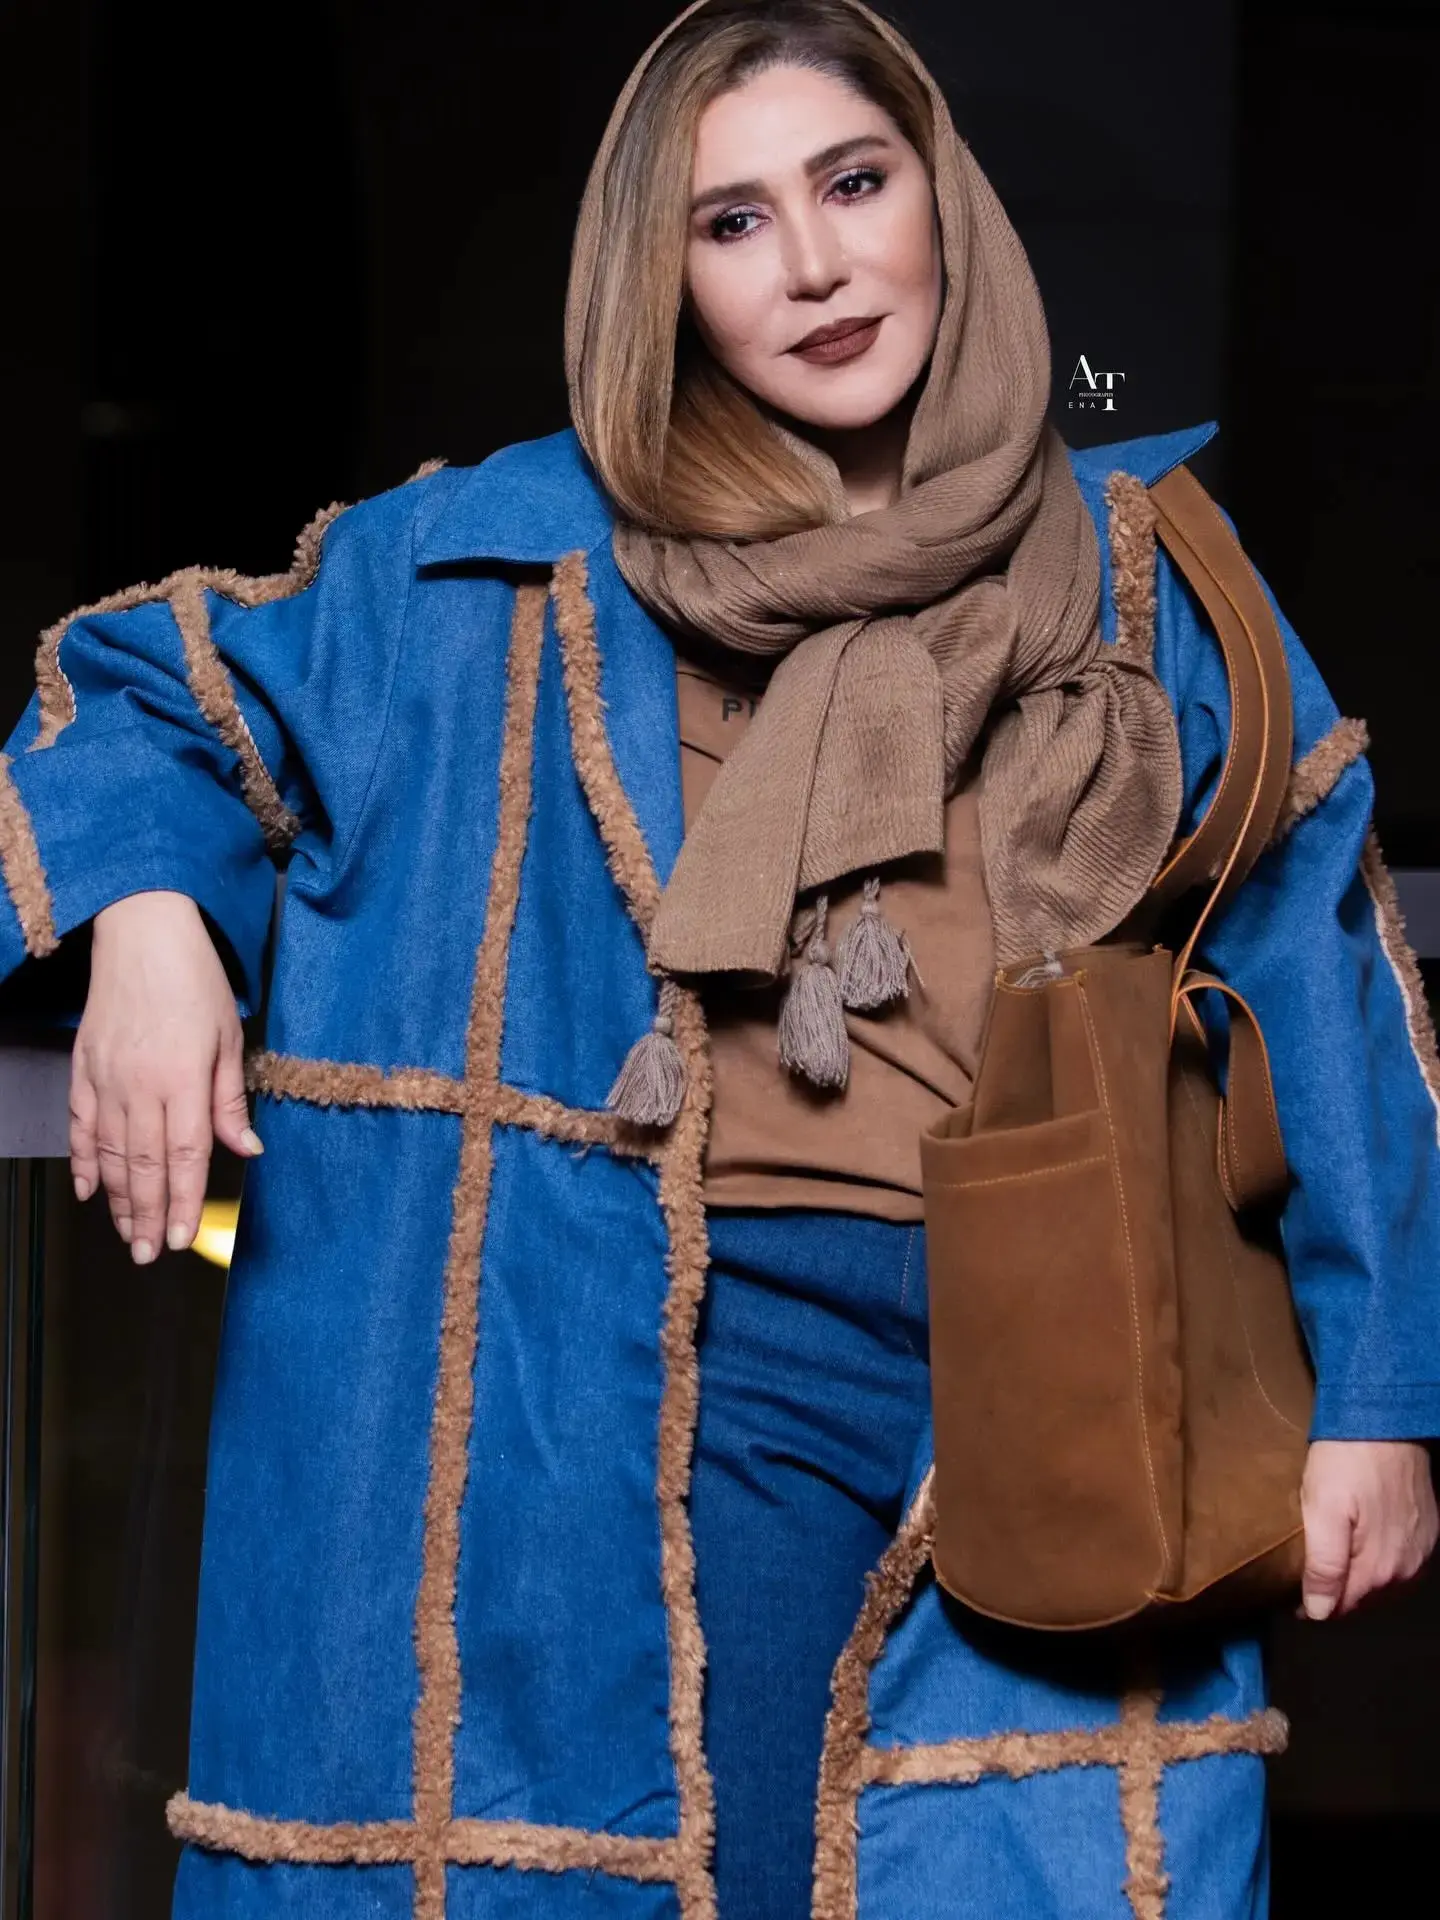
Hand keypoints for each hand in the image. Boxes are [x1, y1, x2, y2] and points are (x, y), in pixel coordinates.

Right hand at [71, 890, 263, 1262]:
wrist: (142, 933)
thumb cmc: (194, 980)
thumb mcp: (228, 1037)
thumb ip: (230, 1101)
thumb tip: (248, 1149)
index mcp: (184, 1079)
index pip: (185, 1156)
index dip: (183, 1202)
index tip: (182, 1238)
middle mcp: (141, 1085)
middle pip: (145, 1166)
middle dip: (148, 1216)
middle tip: (150, 1254)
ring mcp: (107, 1079)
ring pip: (112, 1154)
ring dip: (119, 1199)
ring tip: (127, 1234)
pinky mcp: (84, 1069)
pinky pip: (82, 1126)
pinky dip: (85, 1161)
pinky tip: (89, 1190)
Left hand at [1299, 1438, 1438, 1619]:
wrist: (1385, 1420)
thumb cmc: (1346, 1461)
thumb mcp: (1322, 1509)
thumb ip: (1323, 1565)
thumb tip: (1318, 1613)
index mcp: (1378, 1569)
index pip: (1340, 1609)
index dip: (1311, 1604)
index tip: (1288, 1591)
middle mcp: (1406, 1569)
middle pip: (1362, 1600)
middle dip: (1334, 1593)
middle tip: (1303, 1574)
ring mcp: (1420, 1551)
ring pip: (1382, 1584)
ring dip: (1356, 1579)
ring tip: (1326, 1562)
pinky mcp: (1426, 1532)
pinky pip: (1399, 1564)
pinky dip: (1377, 1563)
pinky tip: (1358, 1547)